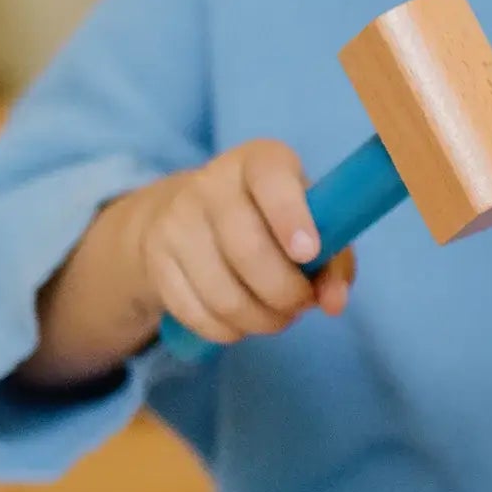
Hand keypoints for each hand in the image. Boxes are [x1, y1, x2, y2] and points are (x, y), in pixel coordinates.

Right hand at [129, 139, 355, 349]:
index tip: (308, 253)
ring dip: (260, 319)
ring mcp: (176, 222)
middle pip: (247, 250)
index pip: (271, 179)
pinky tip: (241, 320)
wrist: (188, 215)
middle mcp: (211, 184)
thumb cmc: (270, 220)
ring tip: (276, 315)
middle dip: (285, 292)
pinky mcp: (157, 261)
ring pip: (223, 293)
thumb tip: (334, 302)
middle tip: (300, 303)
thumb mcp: (311, 224)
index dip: (291, 218)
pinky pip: (197, 313)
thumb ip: (334, 262)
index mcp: (259, 161)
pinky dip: (228, 330)